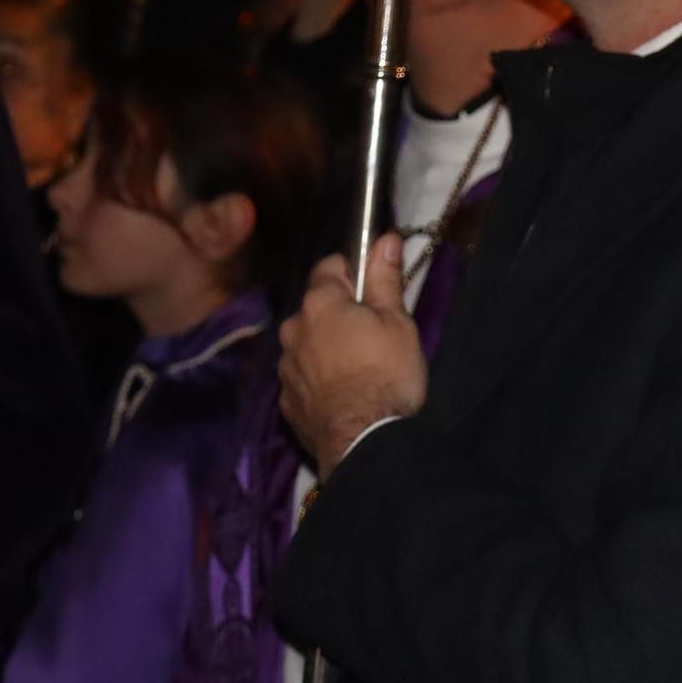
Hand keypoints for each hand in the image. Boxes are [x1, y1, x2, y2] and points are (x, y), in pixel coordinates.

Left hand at [277, 233, 427, 477]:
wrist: (365, 443)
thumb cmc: (387, 375)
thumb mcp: (397, 323)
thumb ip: (384, 279)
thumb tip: (385, 239)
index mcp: (320, 303)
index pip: (330, 266)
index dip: (354, 273)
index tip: (374, 290)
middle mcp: (292, 330)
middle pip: (316, 308)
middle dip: (338, 314)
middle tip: (372, 335)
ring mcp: (285, 368)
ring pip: (306, 343)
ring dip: (325, 347)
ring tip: (357, 370)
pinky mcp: (285, 402)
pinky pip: (302, 378)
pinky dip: (318, 379)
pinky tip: (342, 395)